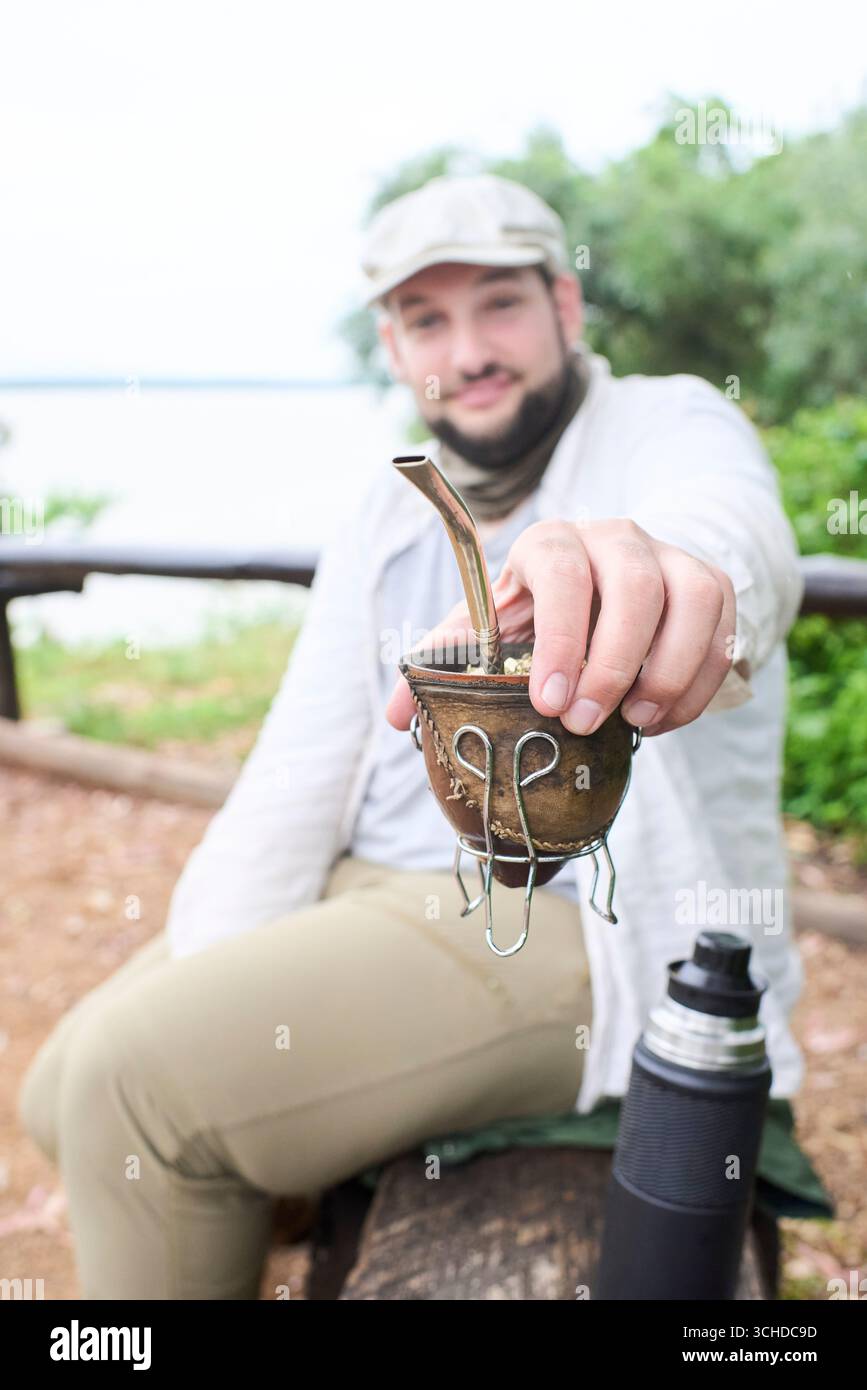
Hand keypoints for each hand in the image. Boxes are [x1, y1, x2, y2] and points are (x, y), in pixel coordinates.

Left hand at [385, 518, 736, 737]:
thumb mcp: (486, 634)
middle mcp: (614, 538)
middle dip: (612, 663)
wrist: (603, 595)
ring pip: (690, 600)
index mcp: (550, 544)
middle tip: (585, 722)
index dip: (561, 638)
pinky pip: (724, 628)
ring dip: (666, 671)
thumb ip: (446, 665)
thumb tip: (398, 715)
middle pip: (633, 586)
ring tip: (635, 724)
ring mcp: (669, 557)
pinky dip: (697, 683)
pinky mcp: (711, 585)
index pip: (563, 573)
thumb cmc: (534, 619)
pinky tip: (662, 719)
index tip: (549, 702)